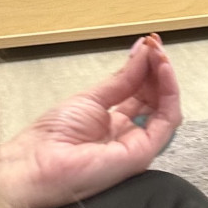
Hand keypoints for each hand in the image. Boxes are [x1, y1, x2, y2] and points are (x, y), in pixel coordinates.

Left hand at [0, 36, 180, 207]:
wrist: (38, 163)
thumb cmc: (54, 134)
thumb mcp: (91, 98)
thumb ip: (122, 79)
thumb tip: (142, 54)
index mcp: (114, 124)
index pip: (141, 93)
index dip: (146, 69)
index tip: (148, 46)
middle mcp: (130, 134)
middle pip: (155, 100)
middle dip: (157, 70)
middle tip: (156, 45)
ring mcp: (139, 145)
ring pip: (166, 108)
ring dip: (166, 77)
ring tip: (159, 53)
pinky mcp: (145, 151)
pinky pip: (167, 119)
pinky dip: (170, 92)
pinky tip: (163, 69)